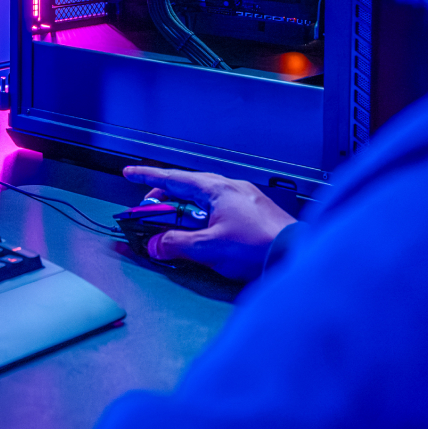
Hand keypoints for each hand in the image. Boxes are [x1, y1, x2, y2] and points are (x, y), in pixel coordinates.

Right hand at [121, 166, 295, 282]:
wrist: (297, 254)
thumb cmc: (259, 247)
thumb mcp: (210, 248)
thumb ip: (177, 244)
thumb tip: (156, 244)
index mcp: (218, 189)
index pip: (174, 178)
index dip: (148, 176)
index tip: (130, 174)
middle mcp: (231, 188)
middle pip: (188, 186)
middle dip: (165, 196)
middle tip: (148, 209)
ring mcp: (245, 200)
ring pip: (204, 197)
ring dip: (184, 208)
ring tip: (173, 223)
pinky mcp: (253, 214)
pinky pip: (219, 207)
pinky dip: (202, 215)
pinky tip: (203, 230)